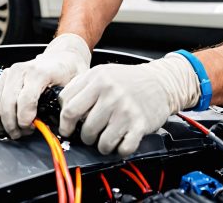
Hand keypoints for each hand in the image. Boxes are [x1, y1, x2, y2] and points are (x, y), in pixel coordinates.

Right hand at [0, 33, 90, 138]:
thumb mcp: (74, 85)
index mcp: (38, 72)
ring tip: (13, 131)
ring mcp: (8, 74)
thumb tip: (62, 124)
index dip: (26, 120)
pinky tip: (2, 126)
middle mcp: (19, 71)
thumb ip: (67, 103)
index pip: (25, 100)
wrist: (60, 58)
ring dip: (1, 124)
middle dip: (13, 126)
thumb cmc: (67, 71)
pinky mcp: (1, 80)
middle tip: (23, 133)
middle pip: (7, 105)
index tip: (32, 128)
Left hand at [58, 53, 199, 156]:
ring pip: (101, 142)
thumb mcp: (102, 73)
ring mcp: (126, 110)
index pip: (68, 108)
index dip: (64, 122)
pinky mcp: (140, 125)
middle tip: (90, 133)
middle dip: (84, 136)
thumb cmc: (129, 80)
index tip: (68, 127)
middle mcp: (111, 94)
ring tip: (107, 136)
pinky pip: (122, 148)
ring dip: (102, 145)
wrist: (161, 82)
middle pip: (84, 129)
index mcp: (97, 79)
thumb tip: (61, 107)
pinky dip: (120, 149)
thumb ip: (80, 87)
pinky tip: (121, 140)